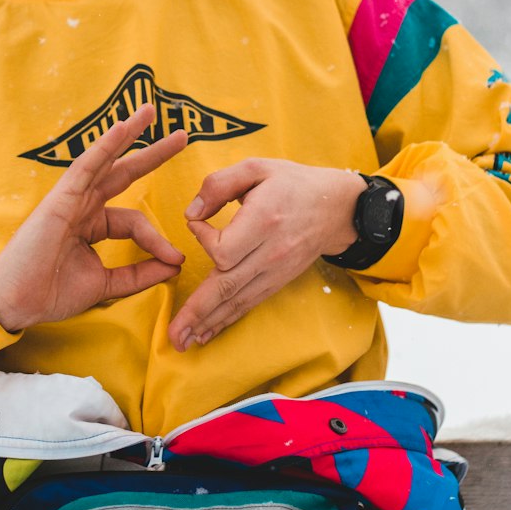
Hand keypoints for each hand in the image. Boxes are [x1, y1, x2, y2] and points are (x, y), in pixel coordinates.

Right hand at [0, 104, 187, 333]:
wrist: (17, 302)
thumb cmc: (51, 293)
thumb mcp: (106, 284)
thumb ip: (139, 274)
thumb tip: (175, 266)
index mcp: (93, 224)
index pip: (134, 221)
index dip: (157, 239)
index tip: (175, 260)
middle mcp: (84, 206)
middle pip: (124, 172)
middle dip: (152, 153)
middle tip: (182, 136)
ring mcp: (71, 198)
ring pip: (105, 160)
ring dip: (129, 133)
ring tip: (151, 112)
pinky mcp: (60, 197)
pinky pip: (85, 167)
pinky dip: (103, 147)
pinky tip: (121, 128)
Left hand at [167, 158, 364, 351]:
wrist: (337, 208)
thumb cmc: (293, 183)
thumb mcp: (256, 168)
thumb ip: (219, 185)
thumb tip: (191, 213)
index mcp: (264, 221)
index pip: (223, 249)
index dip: (201, 239)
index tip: (197, 222)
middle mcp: (270, 252)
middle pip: (227, 287)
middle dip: (196, 312)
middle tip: (173, 334)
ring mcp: (276, 271)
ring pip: (236, 301)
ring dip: (208, 323)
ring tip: (182, 341)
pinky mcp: (277, 281)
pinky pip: (248, 304)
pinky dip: (227, 319)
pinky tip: (208, 332)